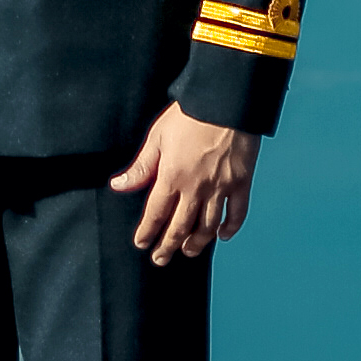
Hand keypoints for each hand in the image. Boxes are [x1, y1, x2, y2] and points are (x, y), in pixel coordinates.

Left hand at [112, 103, 255, 264]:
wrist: (226, 101)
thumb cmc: (189, 115)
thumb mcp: (157, 138)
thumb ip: (140, 167)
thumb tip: (118, 186)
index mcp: (171, 177)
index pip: (155, 214)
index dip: (147, 232)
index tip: (141, 244)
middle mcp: (196, 188)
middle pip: (179, 227)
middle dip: (167, 246)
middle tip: (160, 259)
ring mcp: (220, 188)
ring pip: (207, 226)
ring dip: (195, 243)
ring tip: (187, 251)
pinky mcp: (241, 183)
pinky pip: (237, 213)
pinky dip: (229, 228)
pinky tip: (222, 236)